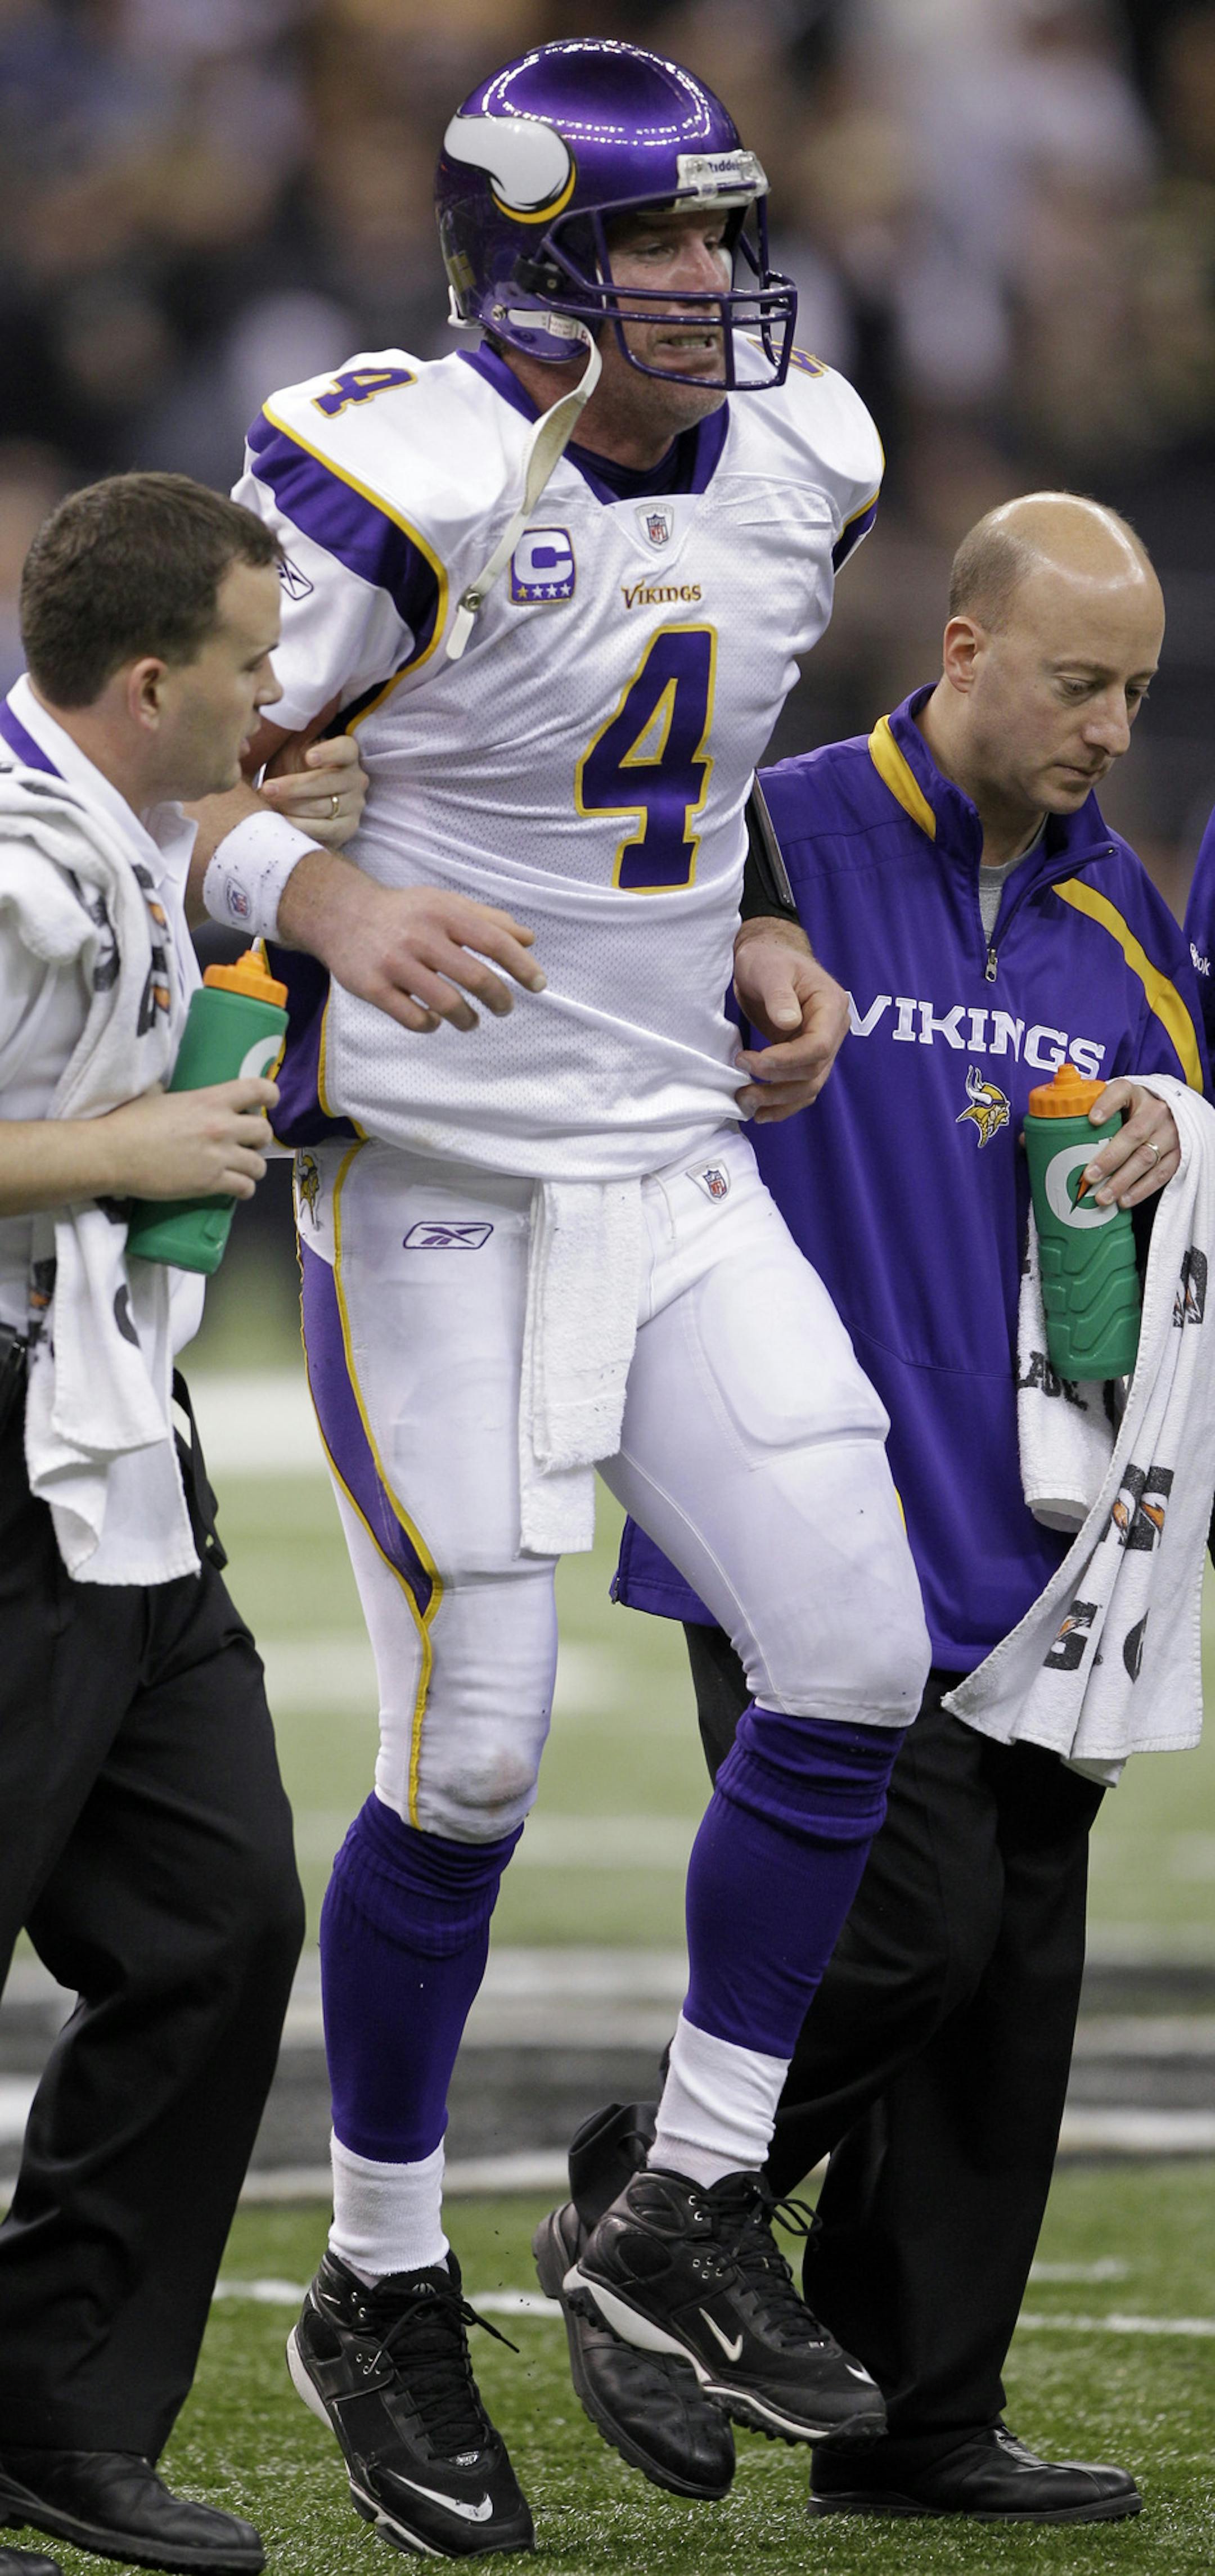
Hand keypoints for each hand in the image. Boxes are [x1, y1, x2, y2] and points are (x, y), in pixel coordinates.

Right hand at [101, 1078, 278, 1201]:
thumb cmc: (129, 1121)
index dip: (270, 1095)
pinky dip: (243, 1189)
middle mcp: (221, 1126)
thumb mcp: (158, 1095)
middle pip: (264, 1132)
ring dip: (252, 1167)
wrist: (113, 1154)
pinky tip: (234, 1186)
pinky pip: (246, 1188)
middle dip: (258, 1138)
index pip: (259, 1089)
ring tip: (239, 1168)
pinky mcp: (211, 1183)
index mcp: (210, 1100)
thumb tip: (169, 1091)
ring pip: (259, 1165)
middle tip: (245, 1142)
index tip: (267, 1102)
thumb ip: (179, 1096)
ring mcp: (219, 1157)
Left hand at [259, 728, 367, 849]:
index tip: (308, 758)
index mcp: (347, 754)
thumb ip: (291, 737)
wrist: (300, 802)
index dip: (328, 753)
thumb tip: (274, 729)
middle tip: (268, 789)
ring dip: (292, 807)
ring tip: (268, 804)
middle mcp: (356, 779)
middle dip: (294, 786)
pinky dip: (301, 826)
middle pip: (327, 782)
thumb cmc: (294, 769)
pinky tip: (282, 821)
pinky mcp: (348, 828)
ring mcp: (355, 805)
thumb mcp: (294, 749)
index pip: (344, 750)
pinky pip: (325, 829)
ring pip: (323, 807)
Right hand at [279, 859, 545, 1033]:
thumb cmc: (404, 913)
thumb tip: (529, 940)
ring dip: (467, 1019)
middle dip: (499, 999)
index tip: (538, 985)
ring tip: (471, 1021)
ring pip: (446, 1004)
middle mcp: (420, 937)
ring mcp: (395, 963)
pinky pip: (413, 1018)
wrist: (340, 914)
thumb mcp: (445, 903)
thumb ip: (488, 920)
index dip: (521, 966)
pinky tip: (435, 1020)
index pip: (494, 941)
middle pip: (475, 978)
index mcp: (443, 913)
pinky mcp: (373, 987)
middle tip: (505, 1008)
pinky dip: (431, 1025)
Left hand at [731, 918, 849, 1122]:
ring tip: (746, 1103)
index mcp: (830, 1006)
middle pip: (813, 1071)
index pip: (818, 1046)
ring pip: (809, 1086)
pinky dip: (783, 1103)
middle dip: (777, 1083)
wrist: (766, 960)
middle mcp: (832, 1030)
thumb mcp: (770, 970)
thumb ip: (779, 996)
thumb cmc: (768, 960)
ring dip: (778, 1100)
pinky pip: (800, 1087)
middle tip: (742, 1086)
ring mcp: (821, 1046)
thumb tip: (788, 1024)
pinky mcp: (805, 1057)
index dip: (786, 1061)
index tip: (750, 1061)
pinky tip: (761, 1113)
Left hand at [1083, 1079, 1180, 1205]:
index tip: (1092, 1120)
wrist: (1168, 1115)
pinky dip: (1141, 1190)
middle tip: (1089, 1176)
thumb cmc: (1128, 1112)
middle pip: (1133, 1133)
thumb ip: (1081, 1116)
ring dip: (1123, 1180)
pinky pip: (1161, 1173)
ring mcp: (1170, 1132)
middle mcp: (1154, 1110)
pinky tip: (1124, 1201)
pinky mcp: (1179, 1153)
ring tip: (1102, 1197)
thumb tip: (1031, 1141)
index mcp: (1133, 1092)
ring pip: (1146, 1157)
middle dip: (1110, 1157)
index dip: (1107, 1104)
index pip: (1120, 1092)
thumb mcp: (1111, 1105)